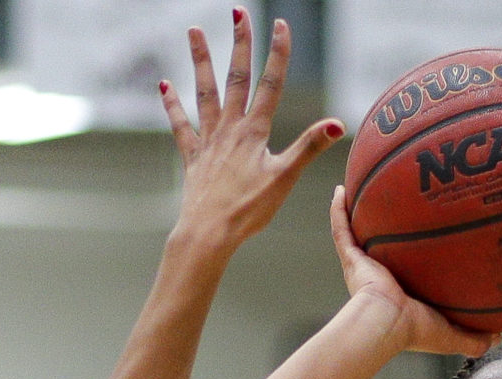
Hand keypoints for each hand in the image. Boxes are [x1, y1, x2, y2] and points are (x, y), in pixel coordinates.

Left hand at [160, 13, 343, 251]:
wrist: (208, 233)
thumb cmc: (247, 210)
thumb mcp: (284, 178)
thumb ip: (308, 147)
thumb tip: (337, 124)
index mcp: (254, 131)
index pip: (270, 84)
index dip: (278, 53)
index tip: (281, 24)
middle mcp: (230, 128)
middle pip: (236, 77)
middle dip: (240, 43)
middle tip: (238, 12)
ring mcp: (209, 140)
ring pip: (205, 92)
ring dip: (200, 60)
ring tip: (194, 30)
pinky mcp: (193, 156)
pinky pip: (181, 125)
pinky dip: (173, 104)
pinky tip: (165, 84)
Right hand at [329, 188, 493, 356]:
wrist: (385, 326)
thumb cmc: (414, 332)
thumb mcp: (451, 334)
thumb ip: (474, 337)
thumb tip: (499, 334)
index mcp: (399, 293)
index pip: (409, 270)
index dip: (415, 256)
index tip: (426, 238)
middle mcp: (379, 276)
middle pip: (383, 247)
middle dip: (387, 230)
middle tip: (397, 205)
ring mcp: (362, 266)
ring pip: (358, 234)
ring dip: (357, 213)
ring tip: (361, 188)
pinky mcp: (352, 259)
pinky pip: (342, 230)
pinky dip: (337, 211)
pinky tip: (338, 189)